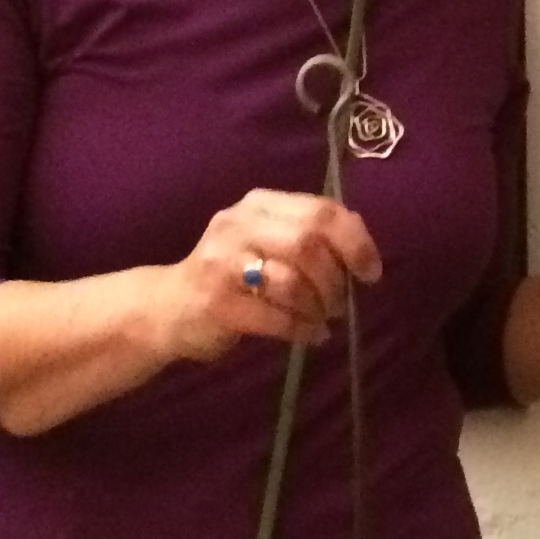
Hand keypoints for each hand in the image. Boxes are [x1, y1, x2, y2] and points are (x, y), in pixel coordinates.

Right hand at [167, 187, 380, 362]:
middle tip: (340, 303)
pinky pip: (277, 317)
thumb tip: (359, 239)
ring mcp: (223, 263)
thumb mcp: (267, 240)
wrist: (169, 307)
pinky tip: (310, 334)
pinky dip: (303, 329)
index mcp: (259, 204)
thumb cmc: (232, 274)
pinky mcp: (218, 302)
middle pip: (308, 242)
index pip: (321, 210)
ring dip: (319, 307)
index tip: (370, 272)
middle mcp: (238, 224)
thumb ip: (309, 233)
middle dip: (335, 278)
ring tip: (321, 319)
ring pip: (293, 281)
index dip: (355, 242)